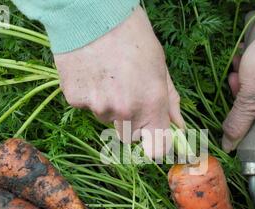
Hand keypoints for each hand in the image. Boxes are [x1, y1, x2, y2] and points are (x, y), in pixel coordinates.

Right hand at [54, 6, 183, 158]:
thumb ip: (170, 101)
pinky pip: (85, 106)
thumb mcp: (160, 66)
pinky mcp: (74, 100)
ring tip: (107, 74)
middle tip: (127, 92)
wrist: (91, 11)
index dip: (155, 146)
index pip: (156, 150)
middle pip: (128, 136)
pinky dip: (89, 94)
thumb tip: (180, 127)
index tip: (153, 140)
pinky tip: (91, 71)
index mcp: (151, 104)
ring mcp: (97, 107)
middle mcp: (125, 112)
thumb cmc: (132, 35)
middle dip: (130, 121)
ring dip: (108, 104)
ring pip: (106, 118)